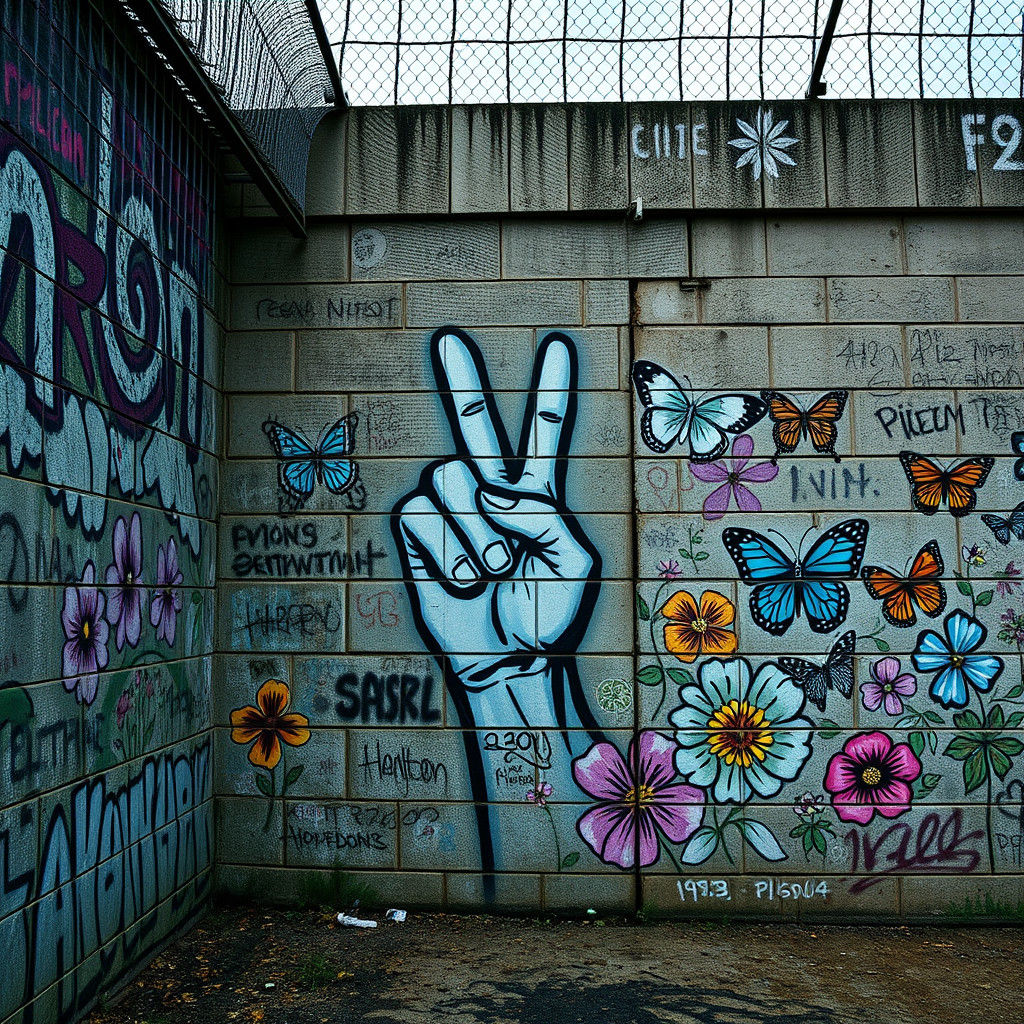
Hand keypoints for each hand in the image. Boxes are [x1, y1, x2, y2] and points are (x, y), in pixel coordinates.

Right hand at [391, 328, 600, 692]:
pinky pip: (422, 513)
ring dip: (474, 531)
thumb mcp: (574, 562)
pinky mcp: (420, 534)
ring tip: (492, 569)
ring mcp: (454, 512)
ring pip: (450, 477)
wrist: (511, 659)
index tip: (558, 346)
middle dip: (461, 381)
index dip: (551, 390)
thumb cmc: (549, 614)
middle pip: (475, 425)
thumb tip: (488, 491)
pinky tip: (463, 577)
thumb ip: (542, 514)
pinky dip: (446, 548)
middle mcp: (492, 493)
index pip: (544, 432)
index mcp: (537, 494)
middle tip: (450, 338)